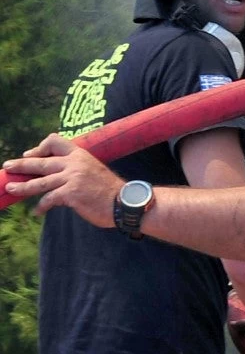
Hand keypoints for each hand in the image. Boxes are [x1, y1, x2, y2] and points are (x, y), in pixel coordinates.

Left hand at [2, 133, 122, 226]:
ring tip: (11, 189)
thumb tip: (58, 177)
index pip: (55, 141)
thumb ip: (76, 169)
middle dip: (21, 164)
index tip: (31, 154)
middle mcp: (74, 163)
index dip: (40, 147)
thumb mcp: (93, 170)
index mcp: (80, 154)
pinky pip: (48, 199)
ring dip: (22, 186)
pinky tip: (37, 212)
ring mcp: (72, 178)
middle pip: (41, 161)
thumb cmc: (109, 189)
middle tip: (7, 166)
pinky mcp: (71, 193)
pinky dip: (41, 207)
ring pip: (39, 181)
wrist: (124, 202)